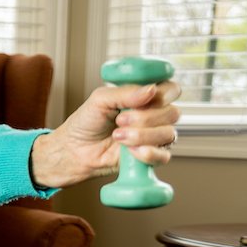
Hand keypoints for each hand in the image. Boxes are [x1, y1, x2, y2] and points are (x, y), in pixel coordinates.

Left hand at [30, 81, 180, 189]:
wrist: (74, 150)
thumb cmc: (86, 122)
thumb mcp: (100, 100)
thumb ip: (125, 93)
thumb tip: (151, 90)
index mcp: (145, 97)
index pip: (171, 90)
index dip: (163, 94)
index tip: (143, 99)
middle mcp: (154, 116)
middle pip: (172, 113)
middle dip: (145, 117)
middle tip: (120, 120)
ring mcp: (154, 137)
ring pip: (168, 134)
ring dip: (142, 135)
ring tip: (118, 136)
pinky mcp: (150, 157)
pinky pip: (163, 156)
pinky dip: (147, 153)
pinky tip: (131, 151)